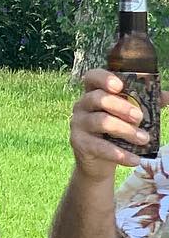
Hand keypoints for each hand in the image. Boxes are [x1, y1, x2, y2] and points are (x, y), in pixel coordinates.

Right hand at [71, 69, 152, 183]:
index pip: (92, 77)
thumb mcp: (127, 116)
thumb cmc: (114, 132)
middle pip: (97, 98)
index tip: (120, 86)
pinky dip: (120, 154)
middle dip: (121, 106)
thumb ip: (144, 104)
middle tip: (140, 117)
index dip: (103, 78)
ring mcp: (78, 123)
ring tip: (144, 139)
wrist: (98, 161)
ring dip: (125, 130)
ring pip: (100, 121)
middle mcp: (82, 105)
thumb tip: (167, 96)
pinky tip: (135, 159)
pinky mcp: (79, 142)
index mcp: (94, 93)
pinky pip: (100, 147)